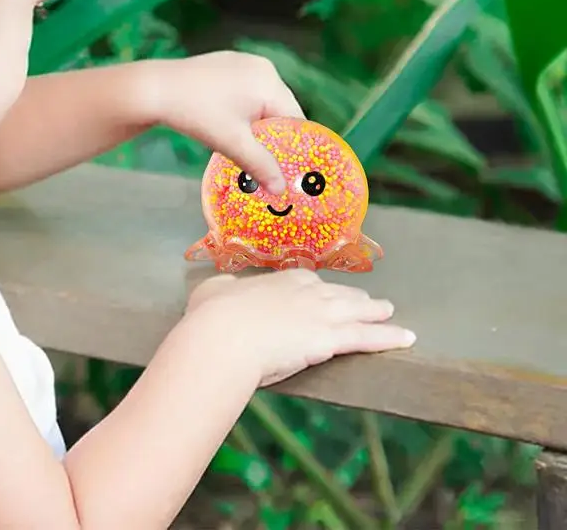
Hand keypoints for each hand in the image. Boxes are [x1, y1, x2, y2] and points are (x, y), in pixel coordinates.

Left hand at [146, 51, 303, 193]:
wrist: (155, 90)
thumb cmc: (196, 114)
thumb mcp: (232, 143)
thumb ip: (260, 165)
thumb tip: (281, 190)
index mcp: (269, 82)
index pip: (295, 119)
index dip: (293, 146)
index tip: (287, 168)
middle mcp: (262, 67)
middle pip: (281, 109)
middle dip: (274, 135)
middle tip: (264, 161)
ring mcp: (244, 62)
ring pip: (263, 101)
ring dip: (257, 123)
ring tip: (244, 144)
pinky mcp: (228, 64)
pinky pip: (248, 90)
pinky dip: (244, 109)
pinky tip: (228, 123)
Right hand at [187, 269, 415, 386]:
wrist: (224, 336)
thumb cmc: (214, 314)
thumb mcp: (213, 290)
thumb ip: (224, 286)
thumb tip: (224, 284)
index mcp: (281, 279)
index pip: (310, 281)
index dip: (321, 289)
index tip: (327, 292)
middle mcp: (308, 292)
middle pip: (340, 294)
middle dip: (356, 298)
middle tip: (371, 301)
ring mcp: (322, 315)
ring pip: (358, 312)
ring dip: (377, 313)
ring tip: (391, 313)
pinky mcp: (330, 340)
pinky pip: (367, 338)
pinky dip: (389, 338)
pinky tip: (406, 338)